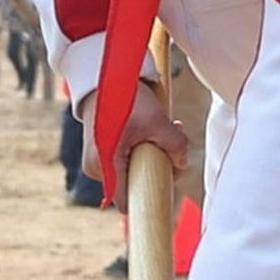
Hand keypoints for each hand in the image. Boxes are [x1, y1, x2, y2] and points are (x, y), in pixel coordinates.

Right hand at [85, 85, 189, 210]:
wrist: (101, 76)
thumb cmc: (125, 98)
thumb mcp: (157, 121)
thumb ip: (176, 146)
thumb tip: (182, 164)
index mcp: (105, 167)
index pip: (128, 203)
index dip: (150, 199)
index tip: (169, 186)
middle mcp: (96, 169)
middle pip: (133, 185)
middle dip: (158, 168)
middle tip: (173, 143)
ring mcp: (96, 161)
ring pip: (131, 172)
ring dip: (152, 156)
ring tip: (165, 129)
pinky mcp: (100, 152)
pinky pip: (125, 162)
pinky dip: (140, 150)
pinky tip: (151, 131)